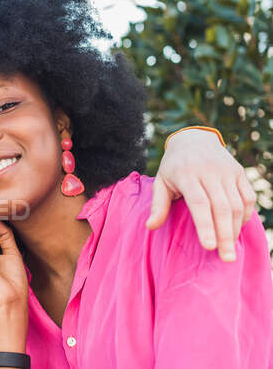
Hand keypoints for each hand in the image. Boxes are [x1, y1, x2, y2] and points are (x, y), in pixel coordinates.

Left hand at [146, 129, 256, 261]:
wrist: (194, 139)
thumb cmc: (173, 166)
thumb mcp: (161, 182)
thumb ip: (158, 205)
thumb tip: (150, 227)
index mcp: (186, 174)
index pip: (199, 203)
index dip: (205, 226)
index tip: (209, 247)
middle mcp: (209, 172)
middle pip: (222, 207)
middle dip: (225, 235)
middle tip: (226, 258)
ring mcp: (227, 171)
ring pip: (237, 204)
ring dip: (235, 228)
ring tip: (230, 249)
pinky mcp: (239, 172)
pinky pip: (248, 196)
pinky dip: (246, 214)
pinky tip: (238, 227)